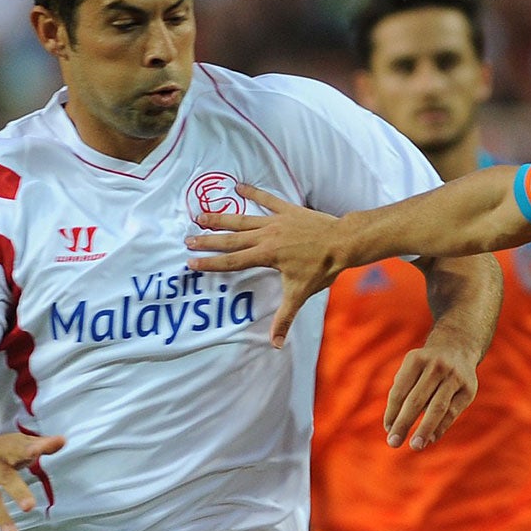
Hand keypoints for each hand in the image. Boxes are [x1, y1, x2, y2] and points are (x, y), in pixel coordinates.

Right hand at [0, 430, 65, 530]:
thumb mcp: (15, 442)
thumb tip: (62, 441)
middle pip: (4, 477)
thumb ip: (40, 444)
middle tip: (30, 507)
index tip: (39, 451)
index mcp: (4, 447)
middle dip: (17, 492)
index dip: (30, 449)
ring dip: (0, 516)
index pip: (18, 448)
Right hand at [185, 188, 344, 347]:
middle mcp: (266, 236)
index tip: (192, 263)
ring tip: (201, 215)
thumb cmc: (322, 268)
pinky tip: (238, 186)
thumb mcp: (300, 294)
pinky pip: (266, 199)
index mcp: (266, 255)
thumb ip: (284, 318)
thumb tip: (276, 344)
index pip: (233, 261)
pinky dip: (252, 193)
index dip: (211, 263)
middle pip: (232, 239)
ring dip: (221, 218)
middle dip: (208, 240)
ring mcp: (275, 221)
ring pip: (242, 219)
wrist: (342, 242)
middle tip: (188, 239)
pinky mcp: (287, 210)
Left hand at [385, 328, 479, 449]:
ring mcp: (454, 377)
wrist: (458, 347)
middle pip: (416, 400)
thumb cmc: (426, 366)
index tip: (388, 429)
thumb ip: (402, 391)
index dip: (392, 412)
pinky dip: (441, 427)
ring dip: (424, 429)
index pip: (399, 391)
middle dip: (403, 423)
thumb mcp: (411, 369)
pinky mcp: (468, 389)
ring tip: (415, 446)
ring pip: (437, 408)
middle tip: (393, 443)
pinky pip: (452, 412)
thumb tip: (394, 425)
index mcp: (416, 360)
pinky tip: (431, 439)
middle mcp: (436, 366)